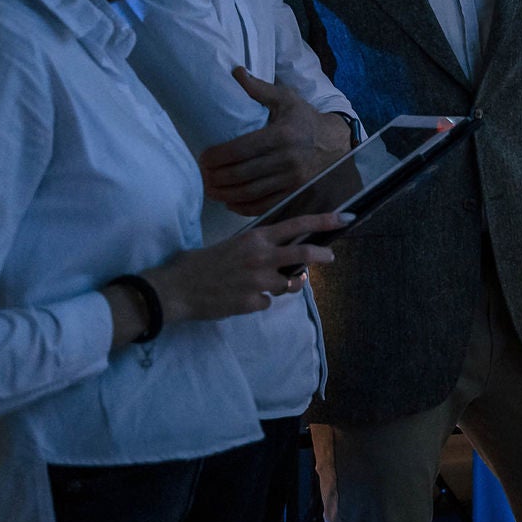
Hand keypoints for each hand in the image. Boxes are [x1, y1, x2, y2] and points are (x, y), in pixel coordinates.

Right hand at [137, 213, 347, 328]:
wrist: (177, 289)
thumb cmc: (201, 263)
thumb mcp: (233, 245)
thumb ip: (259, 247)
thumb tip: (282, 254)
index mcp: (255, 238)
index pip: (297, 225)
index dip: (323, 221)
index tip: (344, 218)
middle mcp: (261, 257)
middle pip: (304, 254)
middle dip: (322, 255)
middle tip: (330, 256)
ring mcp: (258, 281)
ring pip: (289, 284)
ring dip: (286, 285)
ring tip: (266, 284)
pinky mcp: (252, 303)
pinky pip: (268, 302)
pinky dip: (260, 301)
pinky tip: (242, 298)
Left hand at [198, 69, 350, 214]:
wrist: (334, 143)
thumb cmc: (304, 119)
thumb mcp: (286, 99)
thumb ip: (260, 89)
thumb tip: (236, 72)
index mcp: (281, 135)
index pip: (241, 150)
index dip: (217, 157)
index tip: (202, 158)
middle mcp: (287, 159)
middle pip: (241, 174)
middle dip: (216, 177)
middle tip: (201, 176)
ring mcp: (292, 180)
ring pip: (250, 193)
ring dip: (224, 194)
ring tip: (209, 189)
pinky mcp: (295, 193)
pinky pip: (264, 205)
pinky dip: (243, 207)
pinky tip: (229, 202)